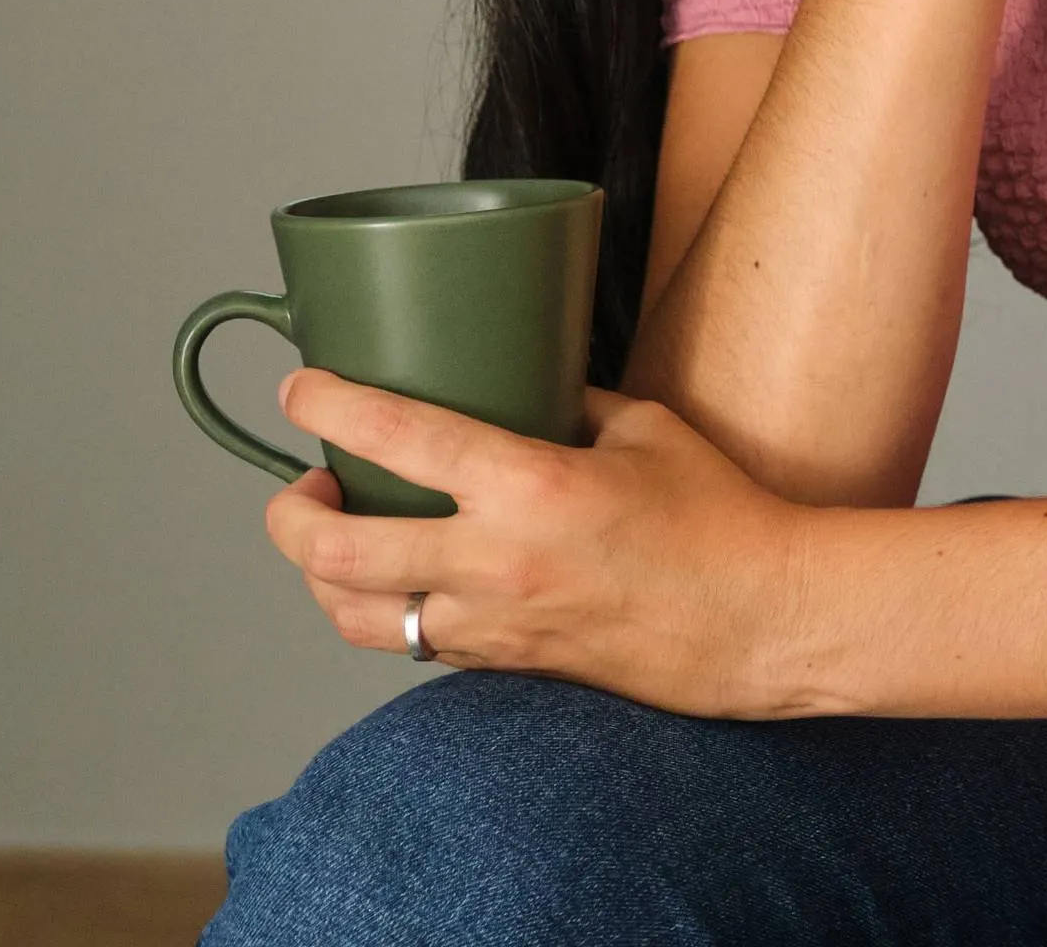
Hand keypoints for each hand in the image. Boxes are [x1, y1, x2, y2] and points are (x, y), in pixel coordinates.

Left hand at [263, 371, 824, 717]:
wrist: (756, 621)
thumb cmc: (719, 520)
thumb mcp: (647, 430)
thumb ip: (574, 405)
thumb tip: (528, 386)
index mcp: (532, 487)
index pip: (399, 439)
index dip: (331, 408)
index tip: (300, 389)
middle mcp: (495, 561)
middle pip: (335, 548)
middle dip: (290, 512)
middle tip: (302, 482)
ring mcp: (492, 622)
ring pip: (352, 615)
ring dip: (319, 574)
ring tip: (331, 537)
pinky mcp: (501, 661)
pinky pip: (407, 643)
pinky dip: (380, 609)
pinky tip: (395, 579)